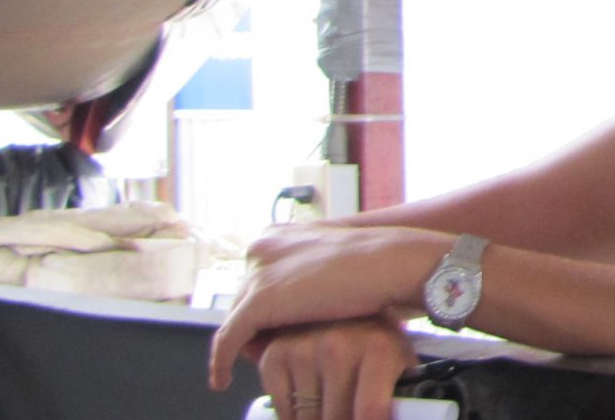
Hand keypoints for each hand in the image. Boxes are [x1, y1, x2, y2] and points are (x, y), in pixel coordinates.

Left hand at [209, 225, 439, 392]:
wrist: (394, 264)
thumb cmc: (378, 265)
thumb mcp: (332, 263)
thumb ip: (307, 275)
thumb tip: (297, 306)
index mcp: (277, 234)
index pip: (257, 280)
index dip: (266, 312)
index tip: (272, 336)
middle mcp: (261, 246)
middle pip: (244, 298)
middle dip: (256, 327)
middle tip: (266, 356)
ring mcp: (259, 271)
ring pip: (237, 319)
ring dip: (246, 345)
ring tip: (257, 369)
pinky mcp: (259, 299)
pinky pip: (228, 339)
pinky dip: (221, 362)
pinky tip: (220, 381)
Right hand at [244, 316, 417, 419]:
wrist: (347, 307)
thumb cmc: (378, 346)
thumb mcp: (401, 365)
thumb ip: (398, 396)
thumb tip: (401, 415)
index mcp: (378, 347)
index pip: (371, 412)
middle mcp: (338, 344)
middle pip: (337, 419)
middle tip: (351, 411)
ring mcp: (303, 348)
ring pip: (307, 419)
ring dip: (319, 418)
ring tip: (335, 403)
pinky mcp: (275, 355)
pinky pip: (282, 410)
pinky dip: (294, 416)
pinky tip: (312, 401)